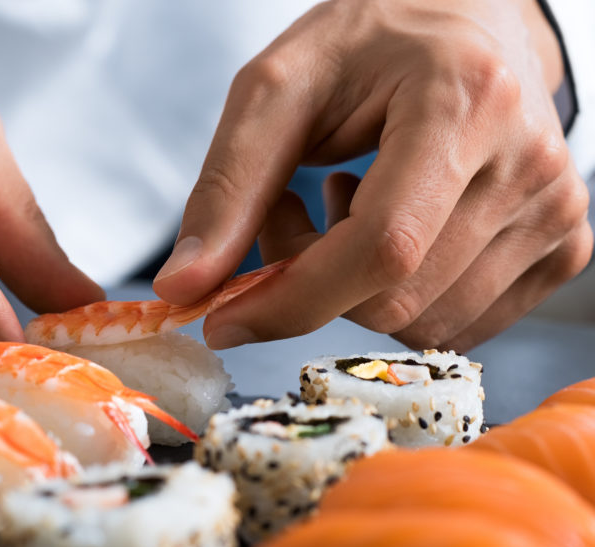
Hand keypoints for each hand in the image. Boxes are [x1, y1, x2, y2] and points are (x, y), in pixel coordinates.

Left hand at [153, 0, 591, 351]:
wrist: (467, 23)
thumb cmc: (372, 44)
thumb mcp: (278, 89)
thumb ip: (226, 188)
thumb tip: (182, 290)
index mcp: (465, 102)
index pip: (380, 249)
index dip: (290, 301)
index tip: (223, 318)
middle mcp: (530, 163)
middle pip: (392, 299)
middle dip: (310, 282)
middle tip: (287, 210)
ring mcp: (555, 211)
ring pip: (418, 322)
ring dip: (350, 289)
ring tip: (343, 204)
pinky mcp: (562, 246)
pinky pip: (454, 325)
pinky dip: (398, 297)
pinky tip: (391, 225)